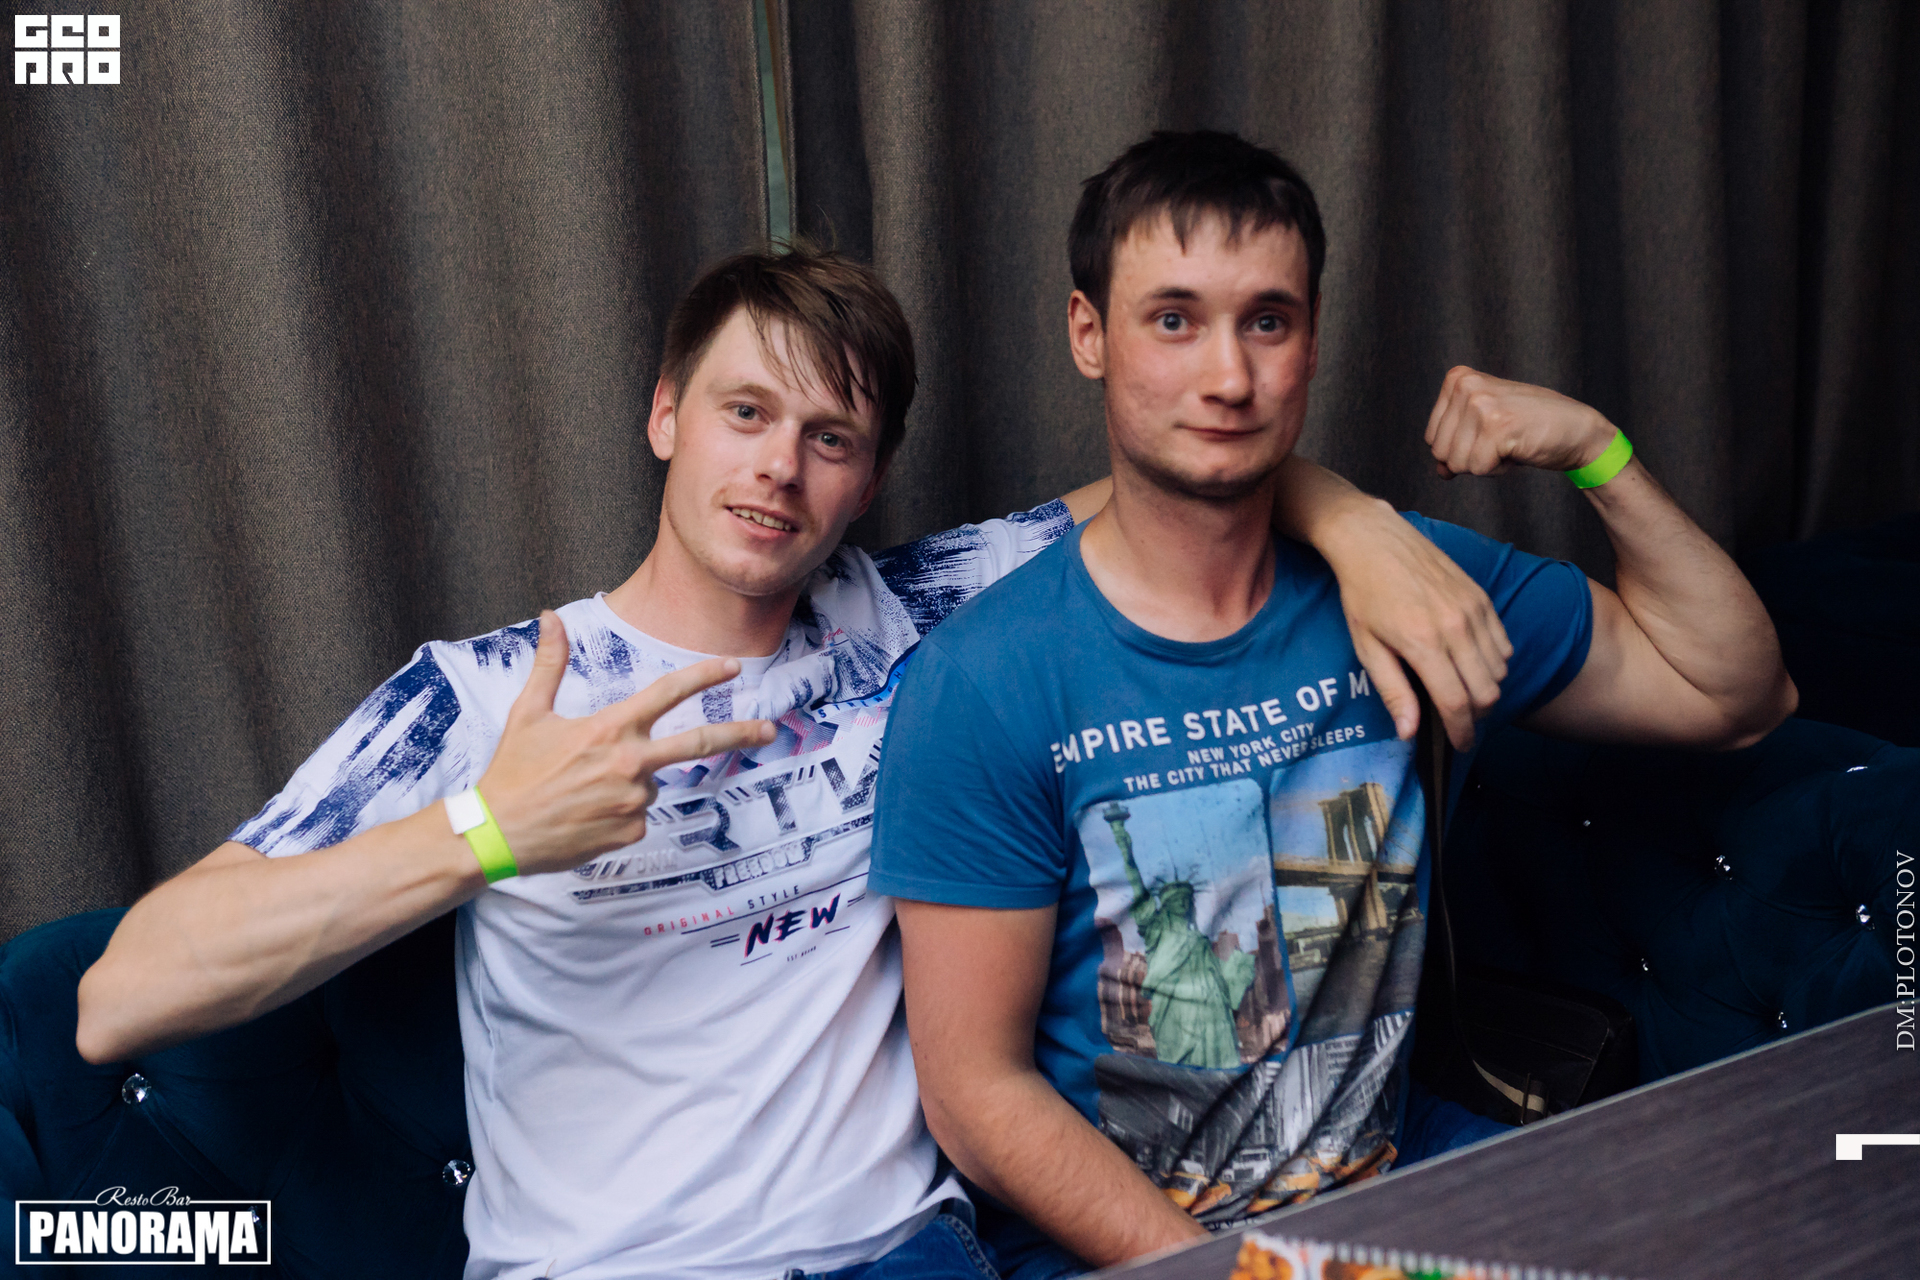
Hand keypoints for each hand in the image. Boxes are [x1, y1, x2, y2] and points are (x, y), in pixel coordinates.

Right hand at [475, 611, 774, 874]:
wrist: (497, 835)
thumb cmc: (512, 772)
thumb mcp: (529, 712)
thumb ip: (550, 663)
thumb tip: (550, 617)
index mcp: (609, 728)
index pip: (667, 693)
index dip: (704, 676)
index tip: (733, 667)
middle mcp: (629, 763)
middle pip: (698, 743)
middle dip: (740, 734)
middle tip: (770, 729)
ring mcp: (634, 801)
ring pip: (650, 783)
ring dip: (629, 781)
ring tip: (582, 791)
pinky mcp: (632, 833)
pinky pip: (638, 815)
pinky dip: (618, 813)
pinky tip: (585, 816)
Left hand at [1316, 499, 1511, 749]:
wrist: (1373, 540)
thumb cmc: (1362, 594)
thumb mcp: (1367, 647)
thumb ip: (1393, 692)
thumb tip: (1410, 733)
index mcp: (1423, 643)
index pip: (1457, 704)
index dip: (1462, 733)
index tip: (1460, 746)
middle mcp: (1456, 627)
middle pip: (1487, 692)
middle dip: (1475, 716)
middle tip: (1458, 720)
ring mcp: (1473, 610)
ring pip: (1500, 671)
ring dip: (1485, 689)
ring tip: (1461, 690)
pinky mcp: (1482, 597)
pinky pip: (1503, 644)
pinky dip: (1493, 662)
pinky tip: (1469, 662)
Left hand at [1425, 366, 1616, 477]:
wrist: (1578, 430)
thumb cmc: (1532, 427)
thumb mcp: (1484, 426)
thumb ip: (1456, 443)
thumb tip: (1440, 472)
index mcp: (1458, 379)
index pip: (1432, 437)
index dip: (1461, 447)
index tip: (1490, 432)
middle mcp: (1466, 385)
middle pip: (1440, 452)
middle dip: (1470, 458)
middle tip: (1502, 440)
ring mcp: (1480, 403)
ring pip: (1456, 463)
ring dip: (1484, 464)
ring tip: (1510, 442)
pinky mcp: (1496, 425)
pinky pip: (1478, 468)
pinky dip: (1498, 469)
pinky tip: (1517, 449)